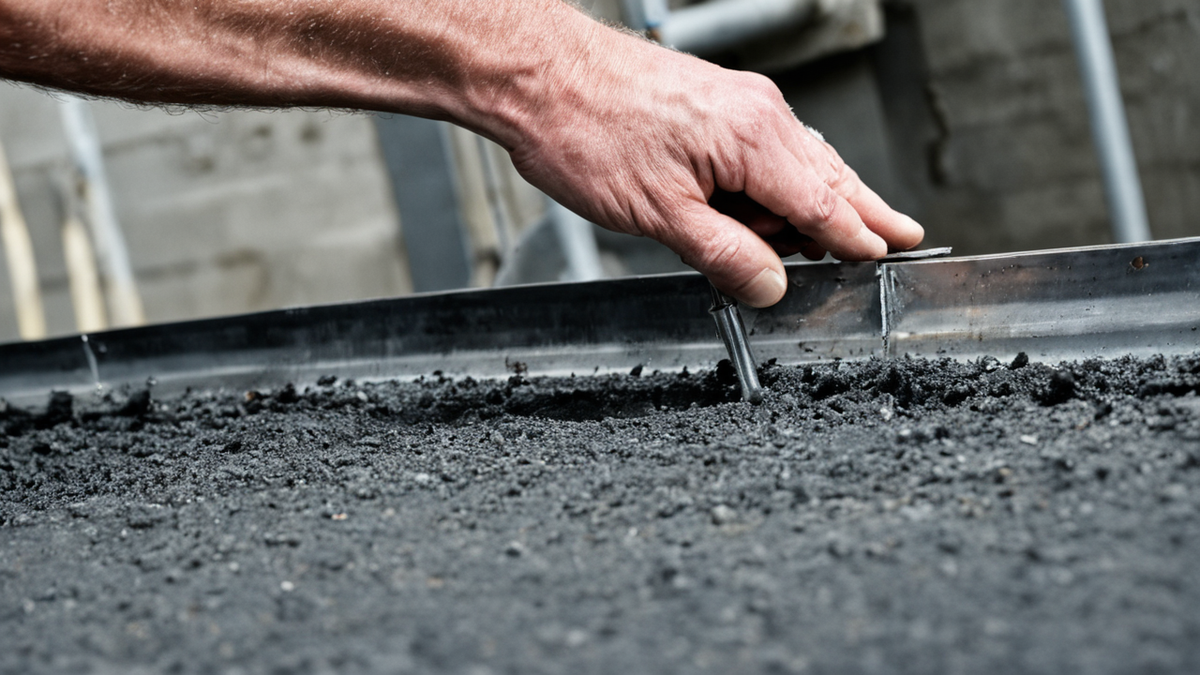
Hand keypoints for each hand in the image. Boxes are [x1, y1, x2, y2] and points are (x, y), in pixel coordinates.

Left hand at [505, 23, 923, 306]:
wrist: (537, 75)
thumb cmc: (588, 131)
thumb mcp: (660, 216)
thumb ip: (725, 255)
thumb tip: (770, 285)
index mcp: (755, 140)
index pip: (823, 204)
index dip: (856, 239)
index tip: (886, 258)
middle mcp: (758, 114)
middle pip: (826, 176)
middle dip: (860, 213)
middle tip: (899, 238)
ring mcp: (736, 103)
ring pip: (797, 162)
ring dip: (815, 202)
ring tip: (838, 239)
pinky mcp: (712, 103)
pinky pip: (765, 149)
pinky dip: (778, 182)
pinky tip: (772, 208)